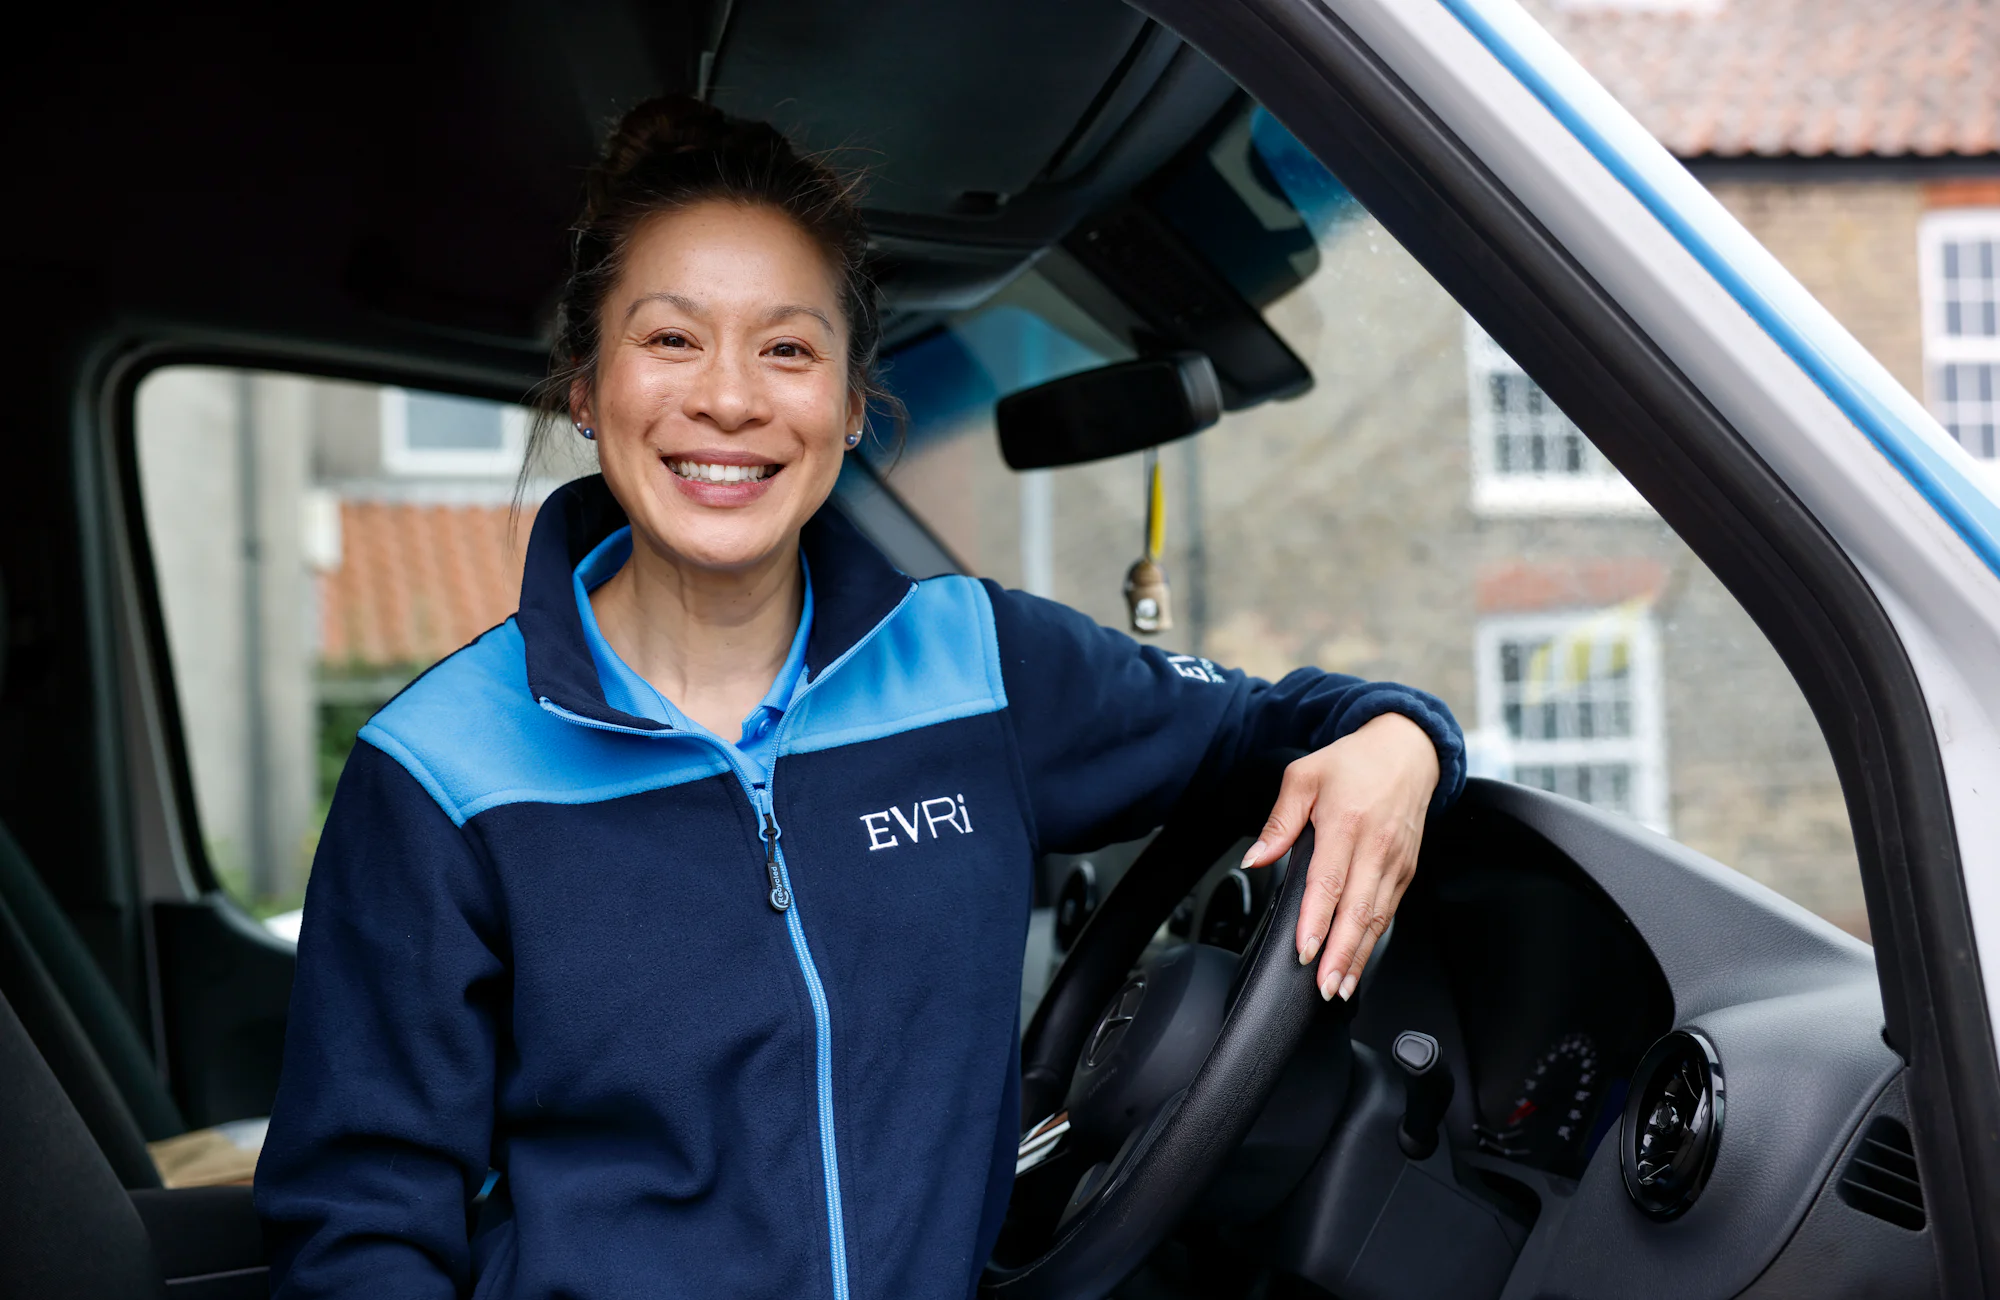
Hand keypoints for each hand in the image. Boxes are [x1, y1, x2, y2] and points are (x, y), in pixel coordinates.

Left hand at [1239, 713, 1439, 1000]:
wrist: (1407, 750)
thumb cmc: (1353, 762)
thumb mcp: (1304, 776)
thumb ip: (1278, 822)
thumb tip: (1256, 859)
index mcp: (1347, 822)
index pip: (1330, 881)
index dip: (1317, 920)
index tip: (1305, 951)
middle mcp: (1376, 846)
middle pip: (1359, 910)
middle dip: (1342, 954)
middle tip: (1325, 987)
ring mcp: (1395, 861)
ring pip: (1377, 918)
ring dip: (1359, 956)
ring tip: (1341, 986)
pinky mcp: (1406, 870)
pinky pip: (1389, 911)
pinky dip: (1373, 941)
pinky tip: (1359, 962)